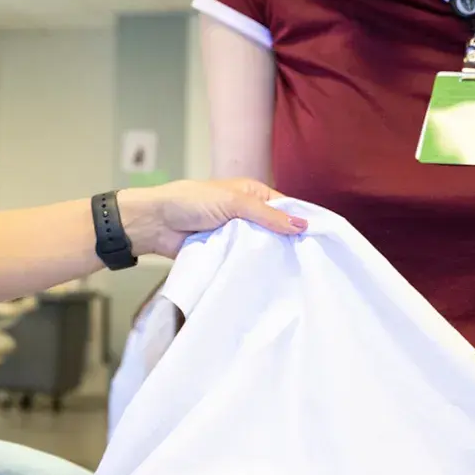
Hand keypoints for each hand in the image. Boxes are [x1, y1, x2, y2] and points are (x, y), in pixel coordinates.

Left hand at [119, 179, 303, 257]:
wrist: (154, 223)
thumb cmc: (190, 202)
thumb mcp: (232, 202)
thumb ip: (266, 215)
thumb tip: (302, 225)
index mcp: (252, 194)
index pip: (285, 209)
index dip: (300, 222)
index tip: (319, 241)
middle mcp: (247, 214)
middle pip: (276, 231)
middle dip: (287, 244)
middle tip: (310, 263)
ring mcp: (237, 236)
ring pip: (262, 249)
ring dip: (269, 258)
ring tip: (293, 275)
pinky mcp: (225, 254)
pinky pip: (245, 262)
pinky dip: (252, 268)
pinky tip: (269, 280)